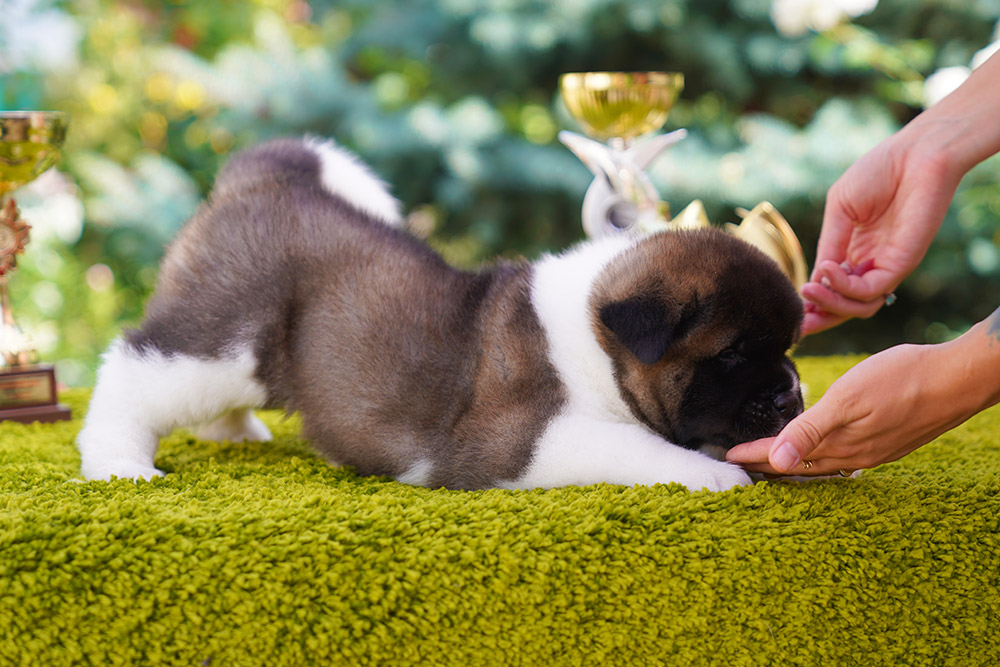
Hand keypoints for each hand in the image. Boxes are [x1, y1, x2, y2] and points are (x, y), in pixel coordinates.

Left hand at [725, 322, 999, 475]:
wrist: (958, 378)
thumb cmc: (901, 379)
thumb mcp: (847, 399)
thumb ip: (809, 431)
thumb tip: (775, 461)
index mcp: (839, 446)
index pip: (784, 456)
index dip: (755, 455)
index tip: (727, 456)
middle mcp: (854, 456)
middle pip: (800, 466)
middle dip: (769, 464)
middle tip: (741, 464)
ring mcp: (873, 451)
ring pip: (822, 464)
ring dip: (795, 463)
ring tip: (772, 462)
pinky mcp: (889, 443)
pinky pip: (844, 457)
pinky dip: (821, 456)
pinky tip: (821, 450)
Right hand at [803, 50, 999, 335]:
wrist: (916, 153)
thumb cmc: (878, 172)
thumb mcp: (840, 211)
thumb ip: (829, 245)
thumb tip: (815, 280)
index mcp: (854, 252)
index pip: (833, 290)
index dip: (812, 304)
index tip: (791, 307)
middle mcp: (871, 264)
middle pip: (844, 307)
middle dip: (818, 318)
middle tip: (797, 319)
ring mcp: (887, 266)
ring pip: (857, 308)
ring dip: (829, 305)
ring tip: (810, 290)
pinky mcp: (902, 263)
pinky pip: (870, 291)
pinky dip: (844, 288)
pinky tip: (829, 269)